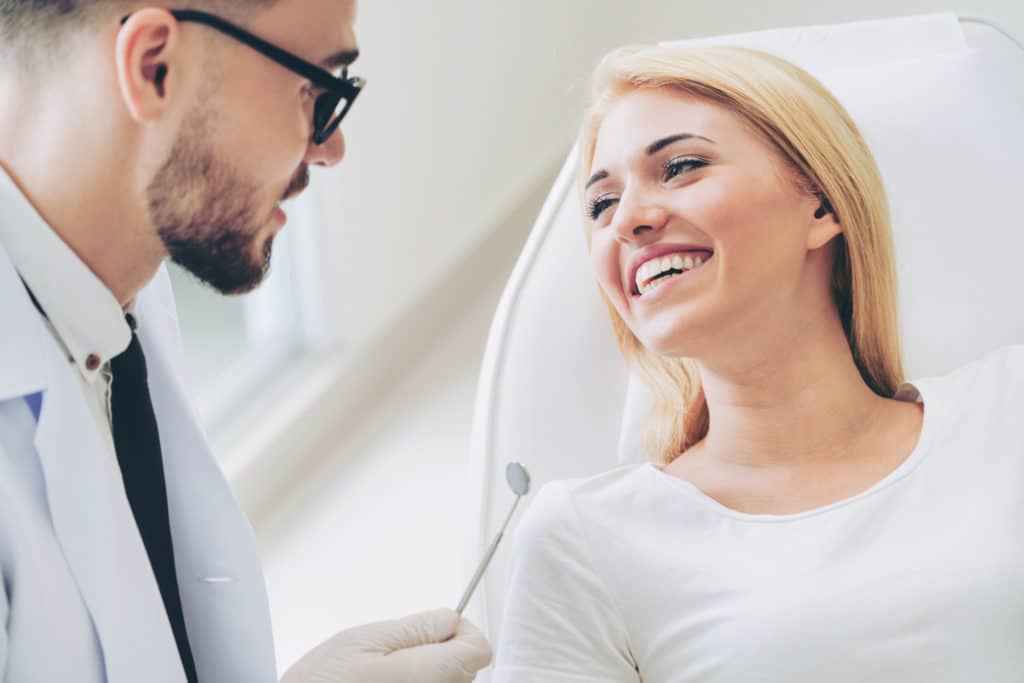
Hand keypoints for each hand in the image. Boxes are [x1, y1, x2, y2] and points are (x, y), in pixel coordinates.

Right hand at [281, 608, 492, 682]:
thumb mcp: (361, 640)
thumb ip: (414, 627)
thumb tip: (451, 618)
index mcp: (427, 676)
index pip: (479, 647)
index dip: (460, 630)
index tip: (435, 629)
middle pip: (465, 669)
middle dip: (440, 653)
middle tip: (394, 657)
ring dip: (426, 675)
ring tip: (382, 678)